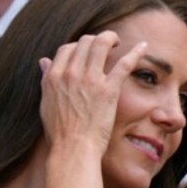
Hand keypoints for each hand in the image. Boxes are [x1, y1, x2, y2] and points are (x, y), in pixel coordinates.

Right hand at [39, 32, 145, 153]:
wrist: (73, 149)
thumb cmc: (60, 132)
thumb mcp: (46, 103)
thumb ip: (46, 80)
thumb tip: (44, 61)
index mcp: (54, 77)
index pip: (67, 48)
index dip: (79, 47)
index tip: (87, 53)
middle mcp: (71, 73)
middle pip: (84, 42)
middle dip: (96, 40)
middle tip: (106, 46)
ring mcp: (90, 80)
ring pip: (101, 44)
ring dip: (111, 38)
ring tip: (118, 42)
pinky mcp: (108, 89)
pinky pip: (124, 64)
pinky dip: (135, 53)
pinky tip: (143, 47)